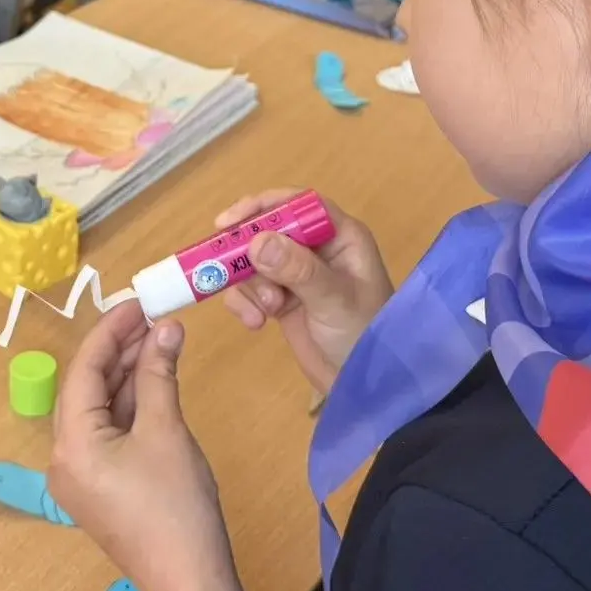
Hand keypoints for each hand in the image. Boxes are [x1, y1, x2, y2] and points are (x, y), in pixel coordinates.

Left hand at [50, 304, 234, 590]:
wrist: (189, 580)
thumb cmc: (175, 505)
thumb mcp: (166, 431)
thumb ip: (159, 374)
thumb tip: (165, 329)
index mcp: (70, 444)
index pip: (83, 371)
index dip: (111, 332)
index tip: (138, 302)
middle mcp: (64, 459)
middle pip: (87, 389)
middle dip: (120, 352)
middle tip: (154, 316)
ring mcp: (82, 477)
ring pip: (100, 411)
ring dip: (128, 377)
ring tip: (161, 340)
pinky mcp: (102, 489)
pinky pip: (109, 435)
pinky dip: (131, 407)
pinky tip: (156, 381)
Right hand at [218, 190, 392, 394]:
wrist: (364, 385)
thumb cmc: (362, 335)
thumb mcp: (333, 300)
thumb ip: (298, 270)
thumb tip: (257, 242)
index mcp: (340, 237)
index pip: (299, 205)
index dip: (263, 207)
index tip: (229, 223)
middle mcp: (318, 249)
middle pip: (269, 231)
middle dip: (248, 254)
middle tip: (226, 270)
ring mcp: (298, 275)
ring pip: (254, 262)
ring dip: (250, 285)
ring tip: (264, 312)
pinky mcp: (283, 300)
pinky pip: (251, 289)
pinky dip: (246, 303)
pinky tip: (257, 323)